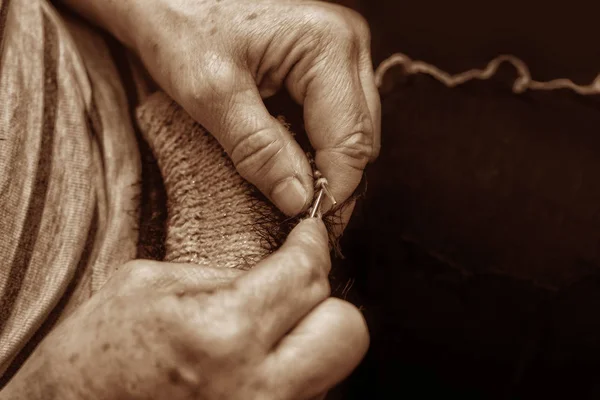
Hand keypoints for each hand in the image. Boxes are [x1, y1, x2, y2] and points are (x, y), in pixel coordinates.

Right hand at [2, 219, 368, 399]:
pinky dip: (289, 373)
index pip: (305, 275)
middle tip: (297, 286)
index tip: (311, 235)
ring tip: (262, 333)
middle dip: (326, 301)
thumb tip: (272, 269)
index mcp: (222, 332)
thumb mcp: (149, 285)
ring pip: (330, 369)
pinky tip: (249, 364)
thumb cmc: (94, 356)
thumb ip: (222, 274)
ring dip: (305, 341)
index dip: (313, 244)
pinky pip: (304, 395)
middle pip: (347, 332)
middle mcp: (256, 387)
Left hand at [66, 0, 380, 215]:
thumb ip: (260, 151)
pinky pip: (337, 118)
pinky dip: (317, 145)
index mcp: (328, 46)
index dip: (334, 191)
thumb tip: (300, 201)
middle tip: (297, 212)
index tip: (307, 224)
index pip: (352, 140)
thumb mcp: (211, 95)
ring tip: (289, 188)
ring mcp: (341, 52)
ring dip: (326, 165)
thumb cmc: (179, 24)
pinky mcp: (326, 61)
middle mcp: (348, 44)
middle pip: (362, 137)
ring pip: (354, 131)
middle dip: (334, 180)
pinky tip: (290, 158)